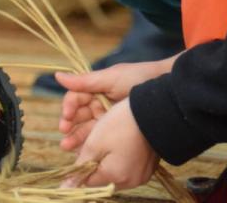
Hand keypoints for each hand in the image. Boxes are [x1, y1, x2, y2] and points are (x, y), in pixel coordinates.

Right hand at [56, 59, 172, 151]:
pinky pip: (101, 138)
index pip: (75, 98)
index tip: (67, 117)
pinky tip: (84, 152)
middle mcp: (99, 103)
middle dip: (70, 127)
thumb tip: (58, 76)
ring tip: (69, 148)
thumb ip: (84, 81)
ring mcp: (109, 118)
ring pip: (88, 129)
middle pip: (79, 116)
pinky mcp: (118, 130)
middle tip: (65, 139)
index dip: (69, 107)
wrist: (168, 90)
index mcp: (95, 89)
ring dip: (77, 138)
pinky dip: (92, 144)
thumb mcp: (110, 78)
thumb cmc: (138, 78)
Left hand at [62, 99, 158, 189]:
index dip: (80, 165)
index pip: (87, 181)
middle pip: (101, 178)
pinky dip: (120, 158)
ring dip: (106, 159)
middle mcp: (129, 181)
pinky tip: (120, 142)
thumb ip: (81, 166)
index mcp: (114, 177)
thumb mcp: (95, 143)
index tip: (78, 149)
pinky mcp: (148, 168)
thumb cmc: (121, 125)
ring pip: (114, 172)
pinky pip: (128, 168)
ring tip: (107, 138)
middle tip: (93, 140)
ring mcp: (141, 176)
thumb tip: (66, 187)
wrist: (154, 114)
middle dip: (93, 161)